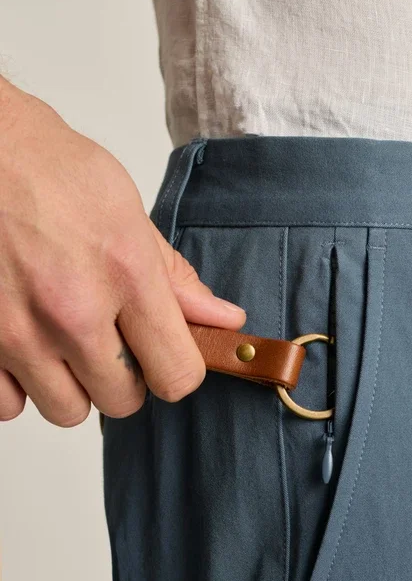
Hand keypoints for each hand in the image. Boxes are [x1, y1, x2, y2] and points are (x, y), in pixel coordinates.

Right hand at [0, 78, 245, 426]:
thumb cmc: (45, 169)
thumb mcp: (125, 210)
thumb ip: (172, 278)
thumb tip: (222, 320)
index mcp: (124, 272)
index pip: (177, 372)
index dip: (178, 372)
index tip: (166, 359)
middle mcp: (73, 310)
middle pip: (123, 402)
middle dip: (123, 380)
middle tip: (108, 342)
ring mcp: (18, 332)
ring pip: (67, 411)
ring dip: (71, 386)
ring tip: (61, 343)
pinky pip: (9, 407)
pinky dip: (17, 387)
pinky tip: (23, 349)